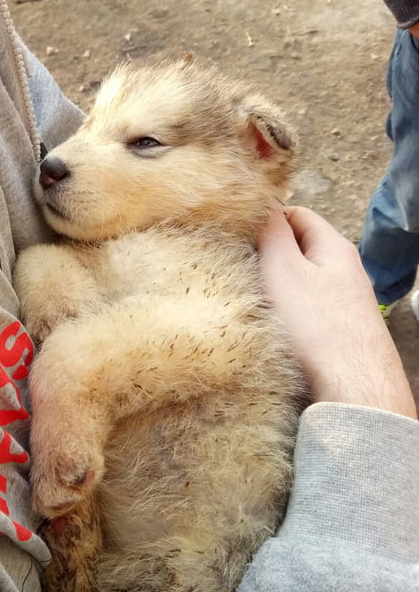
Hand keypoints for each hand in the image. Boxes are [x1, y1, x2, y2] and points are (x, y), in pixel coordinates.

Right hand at [257, 207, 416, 418]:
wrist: (352, 385)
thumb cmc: (317, 327)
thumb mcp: (283, 268)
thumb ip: (271, 232)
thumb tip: (262, 206)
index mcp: (334, 246)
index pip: (296, 214)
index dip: (265, 219)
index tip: (238, 235)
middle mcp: (344, 270)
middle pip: (298, 248)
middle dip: (267, 254)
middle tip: (239, 268)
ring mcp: (343, 300)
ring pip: (301, 280)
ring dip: (275, 286)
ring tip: (252, 298)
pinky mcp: (339, 328)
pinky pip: (306, 308)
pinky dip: (287, 310)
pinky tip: (273, 325)